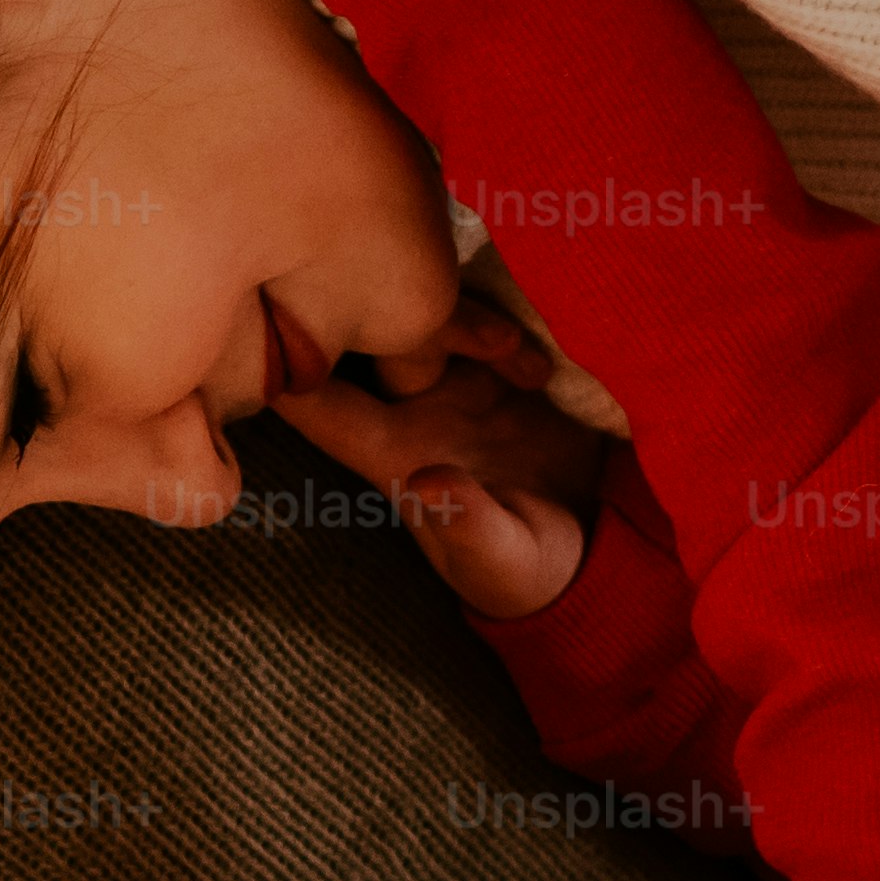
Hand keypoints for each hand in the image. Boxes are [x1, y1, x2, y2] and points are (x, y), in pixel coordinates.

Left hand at [279, 324, 601, 618]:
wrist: (591, 545)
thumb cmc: (525, 568)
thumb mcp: (504, 559)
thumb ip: (468, 525)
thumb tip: (425, 484)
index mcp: (391, 455)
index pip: (319, 405)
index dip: (288, 359)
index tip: (305, 311)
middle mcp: (410, 408)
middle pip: (376, 335)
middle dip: (417, 319)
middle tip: (500, 344)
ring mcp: (455, 379)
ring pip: (429, 312)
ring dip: (475, 321)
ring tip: (536, 370)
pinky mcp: (500, 364)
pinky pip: (482, 312)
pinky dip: (507, 317)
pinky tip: (543, 361)